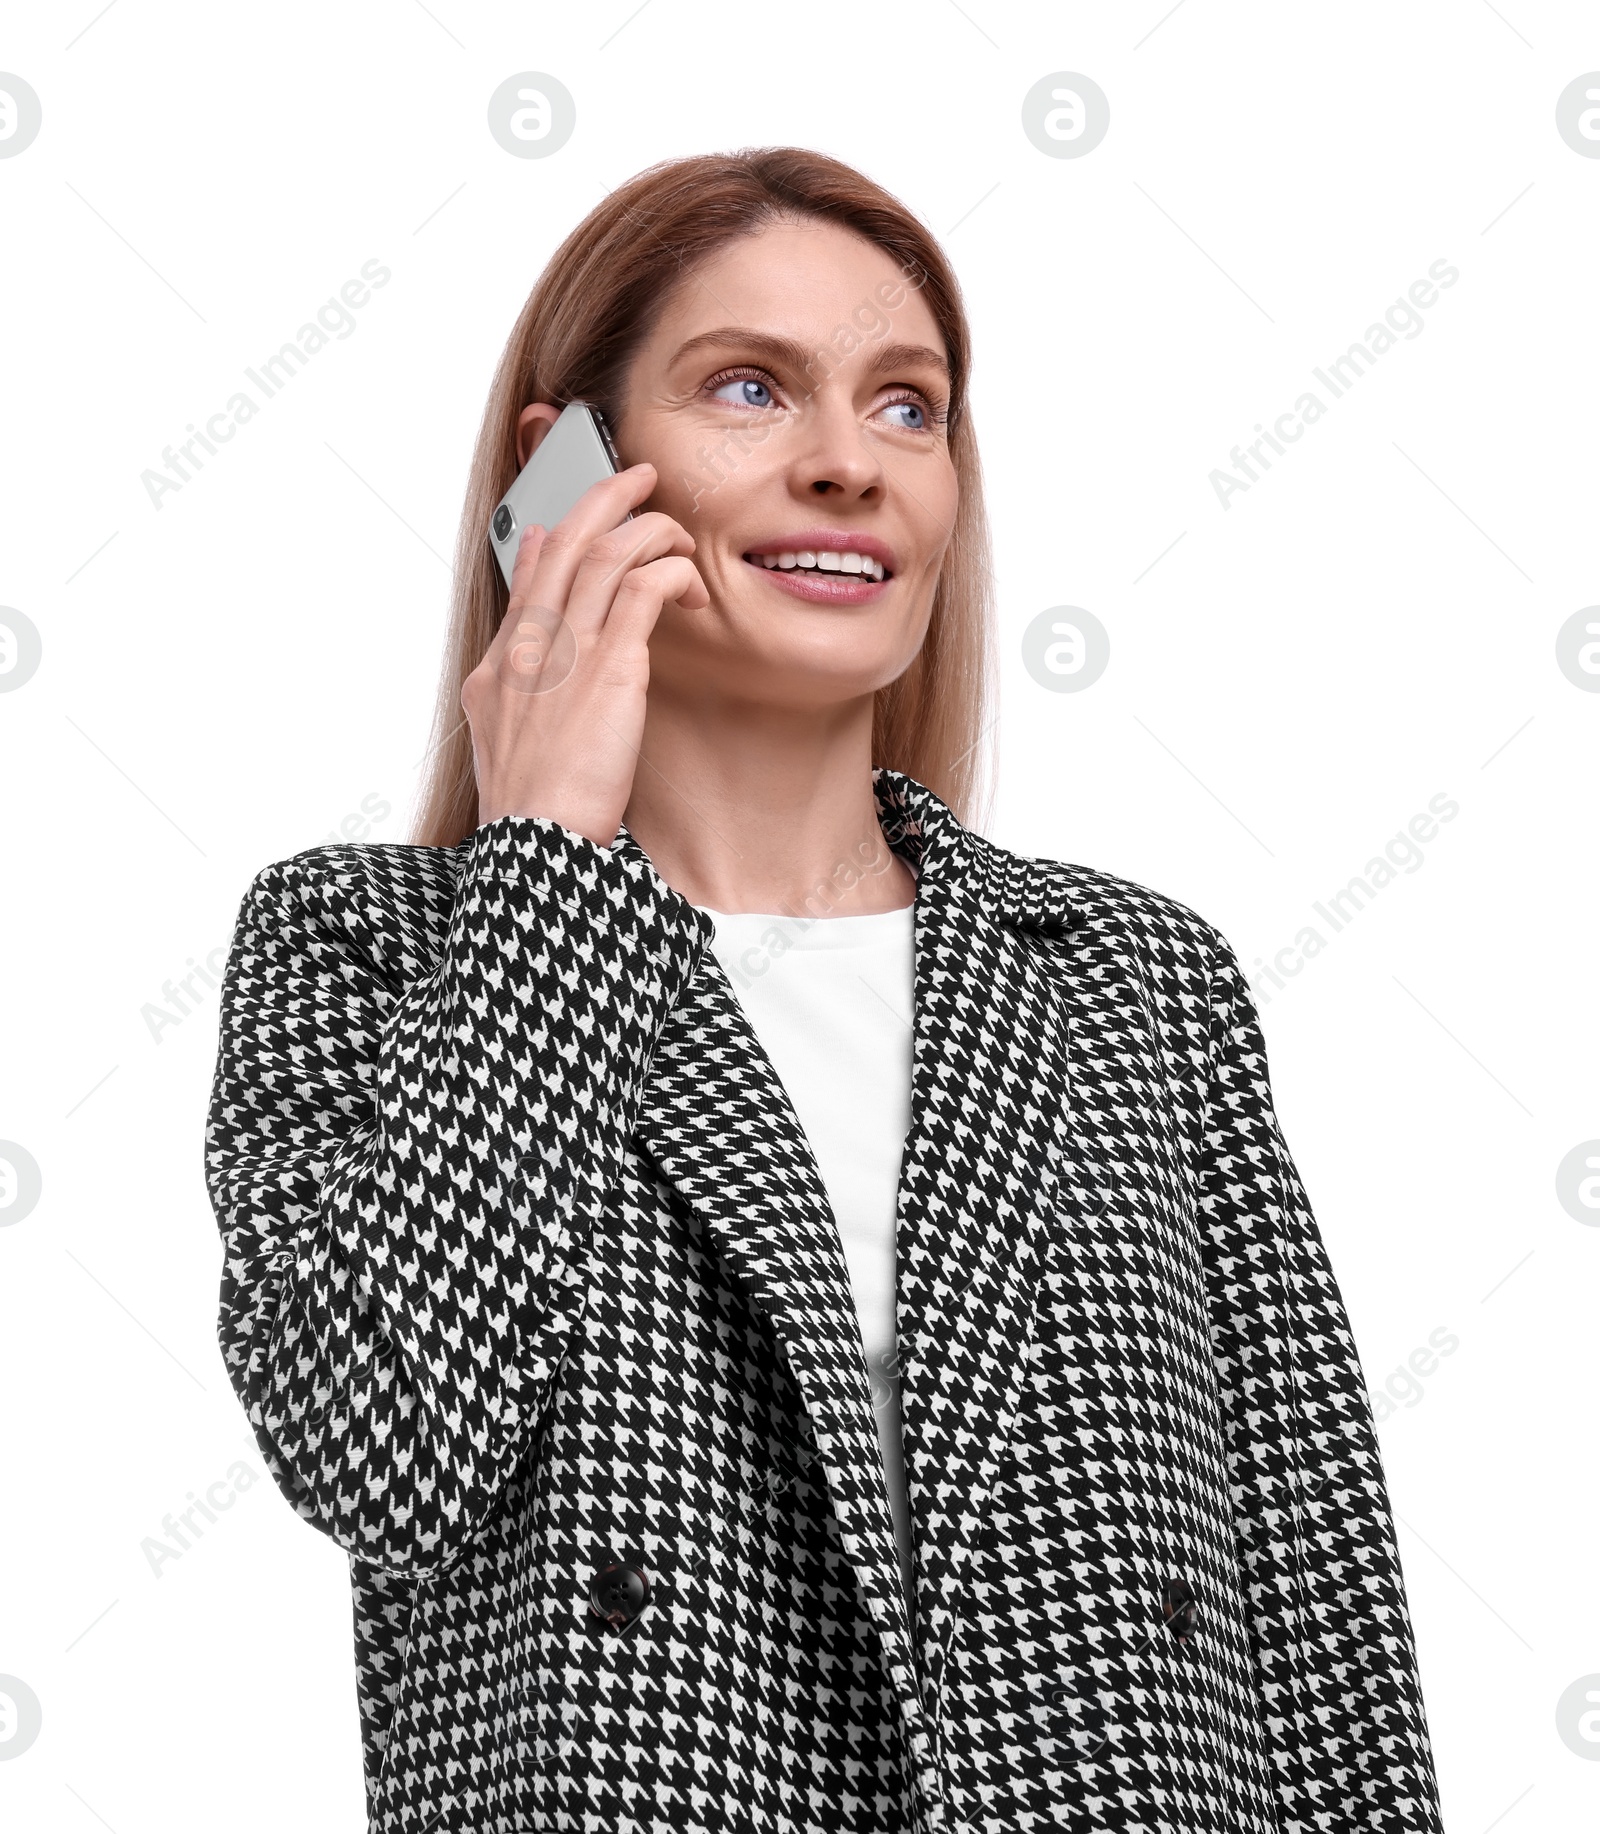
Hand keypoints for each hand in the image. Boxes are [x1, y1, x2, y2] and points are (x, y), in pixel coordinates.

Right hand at [461, 462, 707, 845]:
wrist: (536, 845)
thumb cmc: (532, 816)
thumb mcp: (505, 750)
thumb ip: (517, 695)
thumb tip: (528, 646)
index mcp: (497, 672)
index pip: (526, 582)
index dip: (552, 541)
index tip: (570, 524)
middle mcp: (527, 650)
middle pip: (565, 544)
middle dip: (605, 496)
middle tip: (638, 475)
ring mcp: (565, 654)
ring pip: (607, 554)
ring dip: (650, 530)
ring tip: (677, 532)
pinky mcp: (609, 668)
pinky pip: (644, 589)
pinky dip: (670, 573)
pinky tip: (689, 587)